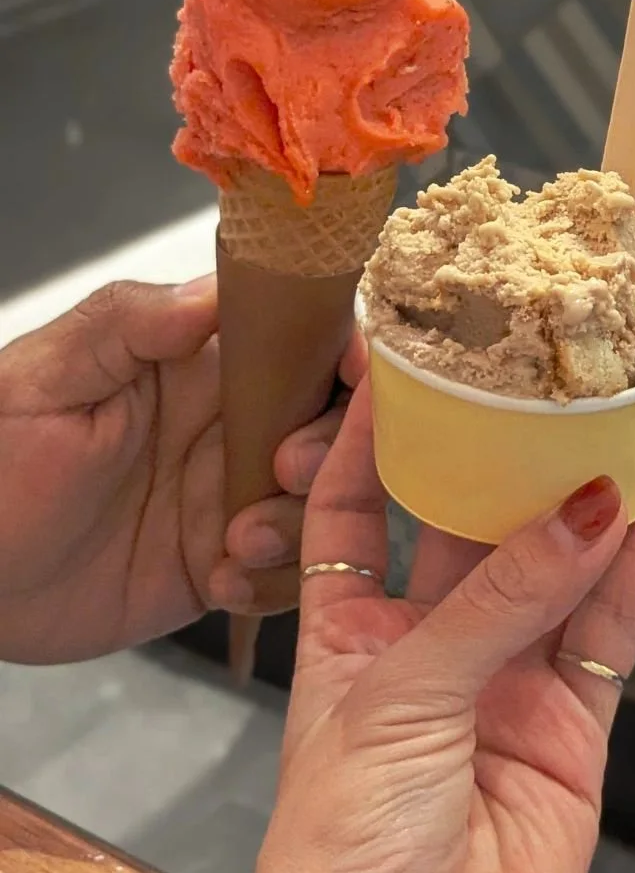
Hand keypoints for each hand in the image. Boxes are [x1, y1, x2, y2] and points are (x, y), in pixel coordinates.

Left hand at [0, 278, 361, 663]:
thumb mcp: (44, 376)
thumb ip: (126, 323)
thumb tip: (214, 290)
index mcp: (200, 362)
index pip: (301, 338)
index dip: (343, 350)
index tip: (351, 376)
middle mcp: (228, 425)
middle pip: (332, 420)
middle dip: (329, 448)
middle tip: (281, 471)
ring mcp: (229, 496)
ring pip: (322, 501)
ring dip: (300, 523)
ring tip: (235, 544)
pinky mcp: (220, 562)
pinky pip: (286, 572)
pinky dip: (272, 582)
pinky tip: (217, 582)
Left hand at [253, 382, 634, 872]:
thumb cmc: (346, 841)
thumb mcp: (400, 694)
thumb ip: (497, 600)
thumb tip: (582, 513)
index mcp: (347, 633)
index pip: (354, 511)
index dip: (373, 441)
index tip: (401, 369)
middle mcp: (428, 645)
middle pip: (469, 527)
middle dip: (503, 460)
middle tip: (539, 386)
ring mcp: (503, 680)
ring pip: (555, 568)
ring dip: (591, 502)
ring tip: (627, 423)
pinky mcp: (569, 723)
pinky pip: (611, 629)